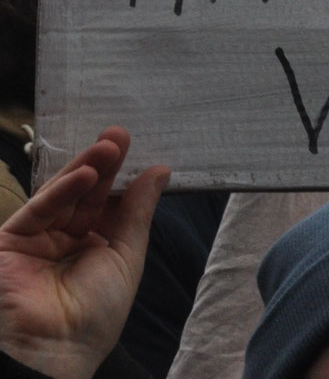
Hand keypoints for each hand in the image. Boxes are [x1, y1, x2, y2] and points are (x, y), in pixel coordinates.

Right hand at [0, 128, 167, 378]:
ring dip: (85, 168)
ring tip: (110, 145)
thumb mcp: (126, 256)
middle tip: (120, 135)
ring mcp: (36, 240)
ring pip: (61, 195)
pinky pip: (38, 210)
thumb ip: (137, 212)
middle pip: (84, 194)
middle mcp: (64, 241)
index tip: (137, 148)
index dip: (121, 177)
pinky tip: (86, 174)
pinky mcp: (10, 241)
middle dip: (103, 164)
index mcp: (93, 247)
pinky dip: (61, 190)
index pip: (107, 203)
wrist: (53, 348)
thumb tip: (159, 171)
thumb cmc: (96, 312)